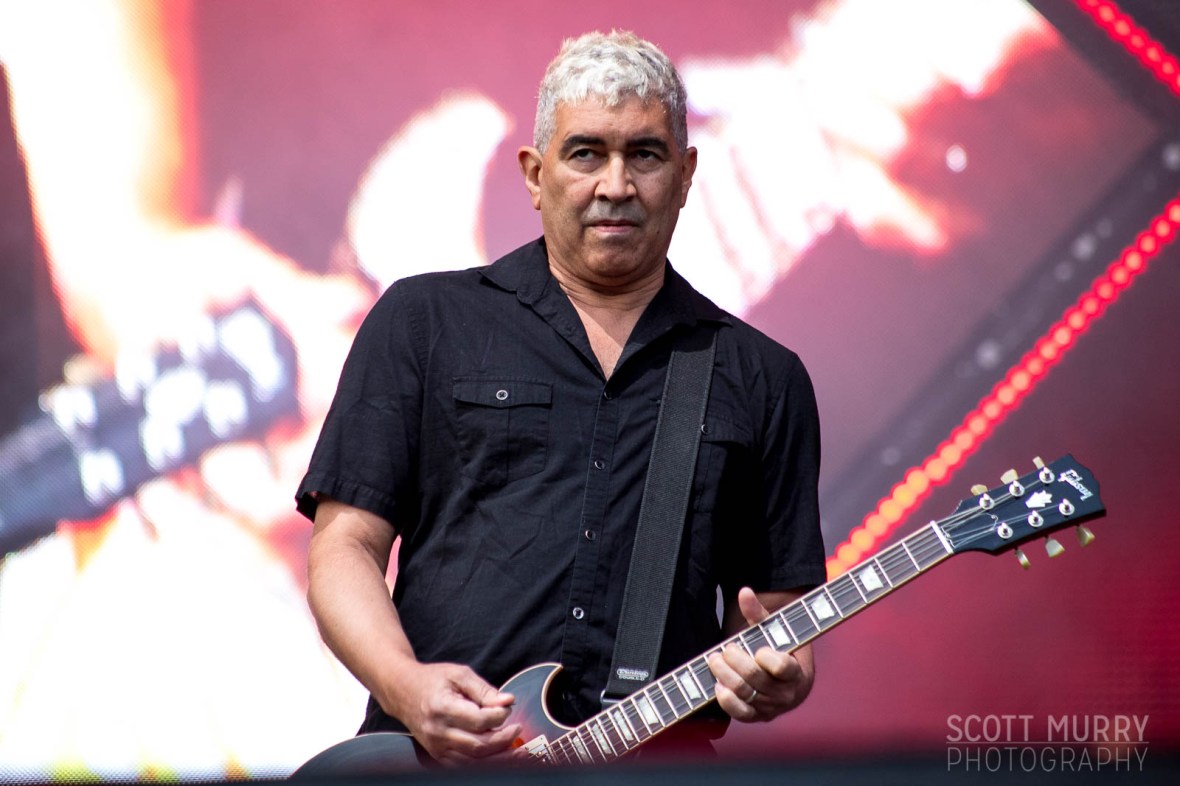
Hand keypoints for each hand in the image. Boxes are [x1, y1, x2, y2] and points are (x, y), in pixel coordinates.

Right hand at [393, 662, 521, 765]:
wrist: (403, 691)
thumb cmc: (432, 680)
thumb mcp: (459, 674)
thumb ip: (484, 689)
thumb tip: (507, 701)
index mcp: (442, 709)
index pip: (479, 720)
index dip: (499, 715)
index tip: (508, 706)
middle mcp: (438, 732)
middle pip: (479, 745)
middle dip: (504, 739)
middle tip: (517, 729)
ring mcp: (436, 747)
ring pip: (473, 761)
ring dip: (497, 756)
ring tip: (514, 747)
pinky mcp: (436, 755)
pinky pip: (463, 765)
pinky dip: (482, 762)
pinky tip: (496, 754)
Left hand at [707, 587, 813, 722]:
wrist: (784, 678)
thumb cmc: (779, 650)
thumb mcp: (773, 630)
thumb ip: (758, 612)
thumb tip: (744, 592)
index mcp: (798, 672)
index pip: (782, 667)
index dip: (767, 658)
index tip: (758, 649)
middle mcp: (788, 695)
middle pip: (756, 678)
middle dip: (736, 661)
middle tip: (726, 649)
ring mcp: (772, 708)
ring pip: (744, 693)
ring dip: (725, 675)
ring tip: (715, 660)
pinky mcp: (757, 717)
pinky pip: (740, 714)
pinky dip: (726, 700)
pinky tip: (718, 684)